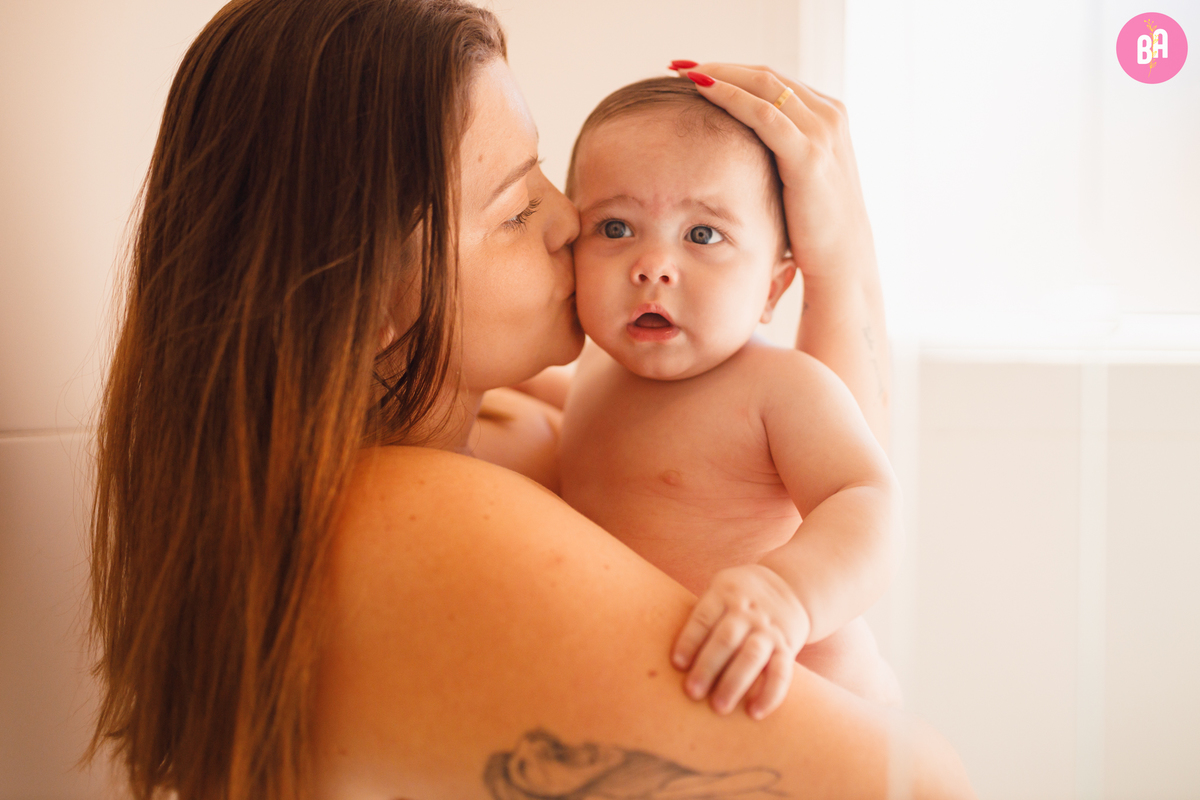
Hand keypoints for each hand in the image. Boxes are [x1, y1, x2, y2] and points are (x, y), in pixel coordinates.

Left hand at [671, 565, 809, 719]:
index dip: (689, 640)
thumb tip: (669, 660)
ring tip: (719, 708)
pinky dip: (770, 694)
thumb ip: (702, 617)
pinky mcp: (787, 647)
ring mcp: (768, 630)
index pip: (704, 617)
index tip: (677, 664)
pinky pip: (781, 672)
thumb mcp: (720, 591)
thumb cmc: (740, 597)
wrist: (790, 585)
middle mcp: (748, 612)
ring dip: (735, 683)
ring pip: (752, 656)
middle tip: (692, 693)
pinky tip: (755, 713)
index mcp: (725, 594)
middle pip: (726, 639)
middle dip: (708, 667)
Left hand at [673, 62, 874, 282]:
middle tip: (679, 66)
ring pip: (763, 85)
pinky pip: (764, 114)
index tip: (694, 72)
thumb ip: (780, 153)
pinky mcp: (809, 154)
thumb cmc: (813, 228)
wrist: (842, 261)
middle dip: (720, 67)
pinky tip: (700, 90)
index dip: (732, 72)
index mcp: (828, 115)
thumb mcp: (799, 178)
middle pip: (765, 75)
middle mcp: (829, 115)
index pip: (772, 80)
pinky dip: (730, 96)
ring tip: (681, 73)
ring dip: (719, 75)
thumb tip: (741, 149)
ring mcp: (823, 131)